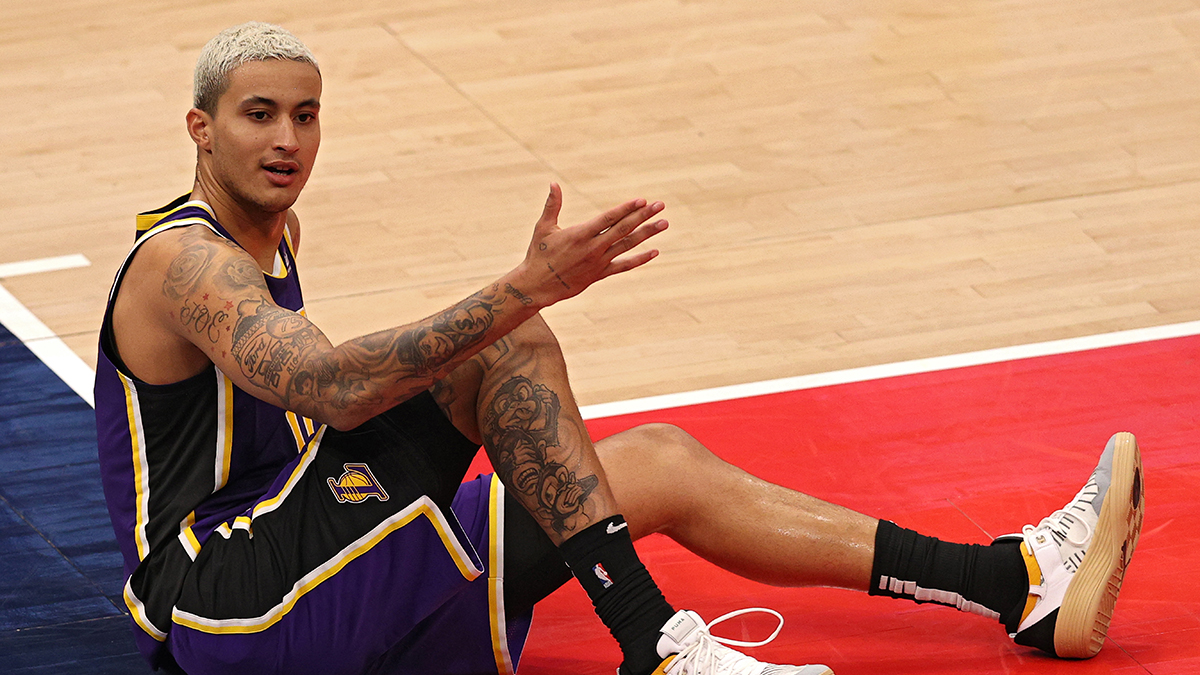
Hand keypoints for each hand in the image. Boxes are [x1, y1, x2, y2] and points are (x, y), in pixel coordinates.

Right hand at [518, 183, 667, 305]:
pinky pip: (624, 266)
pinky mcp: (600, 274)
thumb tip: (553, 183)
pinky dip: (640, 259)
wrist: (537, 286)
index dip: (626, 209)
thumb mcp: (543, 228)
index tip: (642, 200)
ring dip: (647, 234)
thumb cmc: (538, 255)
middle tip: (660, 205)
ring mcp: (598, 262)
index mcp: (580, 234)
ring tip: (664, 223)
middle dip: (643, 216)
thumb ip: (552, 205)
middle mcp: (593, 248)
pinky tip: (655, 252)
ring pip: (627, 245)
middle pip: (623, 229)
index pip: (609, 218)